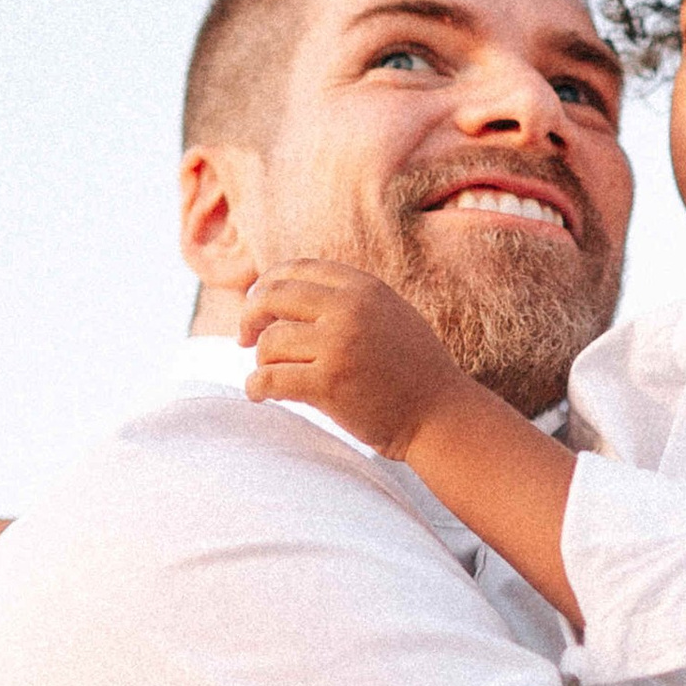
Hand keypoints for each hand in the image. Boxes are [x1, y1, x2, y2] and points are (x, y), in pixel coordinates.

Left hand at [240, 260, 464, 458]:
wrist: (441, 415)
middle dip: (250, 317)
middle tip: (244, 338)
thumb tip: (286, 292)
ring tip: (273, 376)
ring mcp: (338, 346)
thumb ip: (347, 299)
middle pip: (273, 297)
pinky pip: (270, 378)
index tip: (258, 305)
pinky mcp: (329, 384)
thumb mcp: (388, 314)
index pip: (296, 270)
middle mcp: (350, 309)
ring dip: (262, 361)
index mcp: (364, 288)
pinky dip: (256, 387)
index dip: (267, 285)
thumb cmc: (413, 371)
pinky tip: (259, 393)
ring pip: (270, 342)